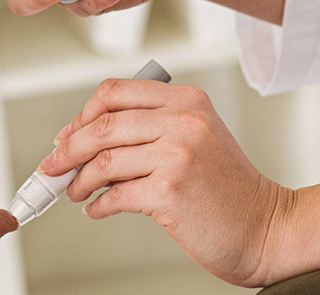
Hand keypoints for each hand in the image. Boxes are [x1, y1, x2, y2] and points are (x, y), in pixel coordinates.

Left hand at [42, 78, 289, 286]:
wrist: (265, 227)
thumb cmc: (227, 189)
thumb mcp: (197, 137)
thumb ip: (150, 127)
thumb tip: (85, 137)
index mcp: (187, 100)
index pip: (115, 92)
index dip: (82, 115)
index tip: (67, 136)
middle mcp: (183, 121)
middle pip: (102, 124)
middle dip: (68, 149)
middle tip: (54, 167)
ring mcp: (178, 155)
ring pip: (103, 160)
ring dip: (79, 180)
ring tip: (75, 191)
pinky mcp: (171, 191)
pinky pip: (115, 195)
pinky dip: (98, 205)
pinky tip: (99, 208)